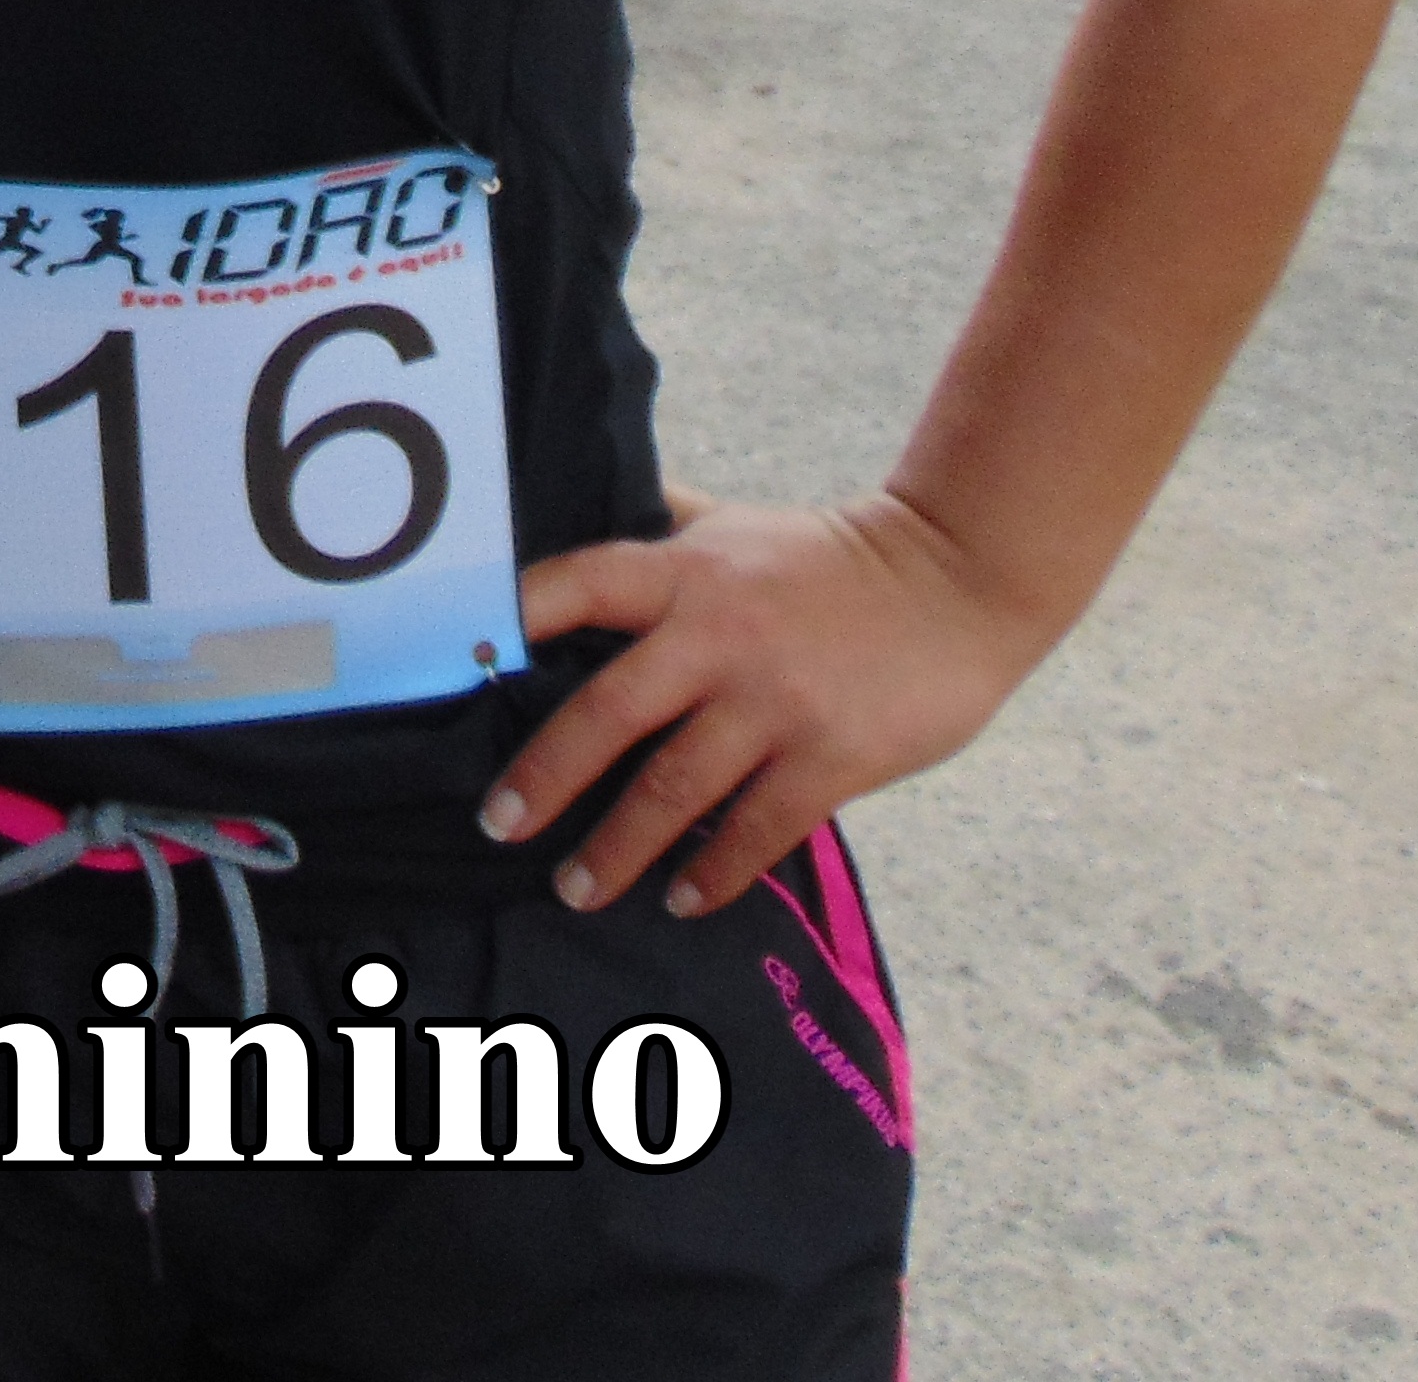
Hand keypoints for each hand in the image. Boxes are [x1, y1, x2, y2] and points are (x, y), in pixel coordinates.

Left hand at [476, 488, 1053, 917]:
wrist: (957, 582)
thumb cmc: (828, 559)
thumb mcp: (736, 527)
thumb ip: (662, 529)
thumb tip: (574, 518)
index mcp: (686, 572)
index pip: (579, 584)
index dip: (515, 617)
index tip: (461, 666)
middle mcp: (719, 636)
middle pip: (606, 713)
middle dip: (545, 778)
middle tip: (499, 824)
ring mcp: (775, 702)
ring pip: (673, 791)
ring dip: (617, 849)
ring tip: (574, 888)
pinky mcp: (831, 757)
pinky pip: (756, 831)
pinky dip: (713, 873)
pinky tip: (681, 899)